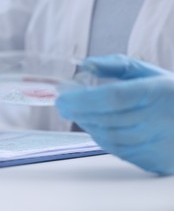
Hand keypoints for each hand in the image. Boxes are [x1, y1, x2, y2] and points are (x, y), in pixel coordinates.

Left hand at [56, 55, 173, 174]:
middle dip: (77, 111)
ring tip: (75, 113)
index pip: (113, 97)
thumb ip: (114, 65)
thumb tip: (83, 65)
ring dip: (87, 124)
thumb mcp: (146, 72)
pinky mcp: (155, 160)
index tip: (63, 96)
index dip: (83, 99)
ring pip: (110, 137)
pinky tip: (94, 126)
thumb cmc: (169, 93)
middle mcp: (158, 120)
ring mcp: (158, 143)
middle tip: (62, 104)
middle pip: (107, 119)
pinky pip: (118, 151)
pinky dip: (100, 138)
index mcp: (157, 92)